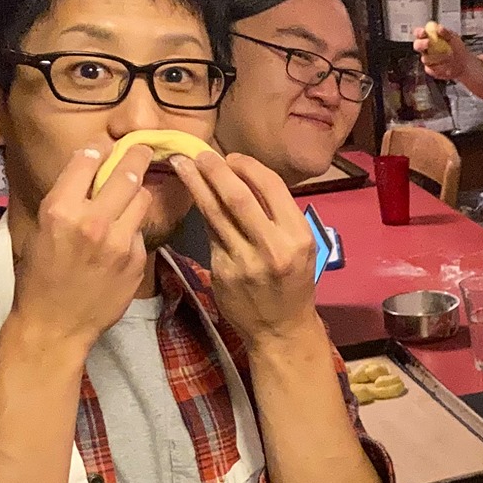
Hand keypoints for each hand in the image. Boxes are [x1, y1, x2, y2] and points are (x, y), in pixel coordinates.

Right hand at [10, 145, 153, 351]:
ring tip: (131, 195)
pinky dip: (133, 228)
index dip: (100, 150)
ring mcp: (119, 241)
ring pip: (142, 198)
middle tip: (142, 148)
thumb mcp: (41, 229)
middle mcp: (92, 221)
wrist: (54, 324)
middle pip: (127, 172)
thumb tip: (88, 169)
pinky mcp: (136, 259)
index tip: (107, 147)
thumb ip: (66, 199)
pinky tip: (122, 237)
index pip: (88, 160)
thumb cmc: (39, 276)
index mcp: (60, 209)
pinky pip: (141, 230)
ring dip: (138, 193)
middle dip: (137, 155)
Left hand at [171, 151, 316, 345]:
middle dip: (215, 170)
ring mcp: (245, 261)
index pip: (271, 187)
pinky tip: (191, 198)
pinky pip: (210, 234)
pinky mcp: (223, 272)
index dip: (248, 166)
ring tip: (182, 165)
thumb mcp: (300, 248)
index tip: (232, 157)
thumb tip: (244, 179)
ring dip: (196, 185)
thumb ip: (277, 217)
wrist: (281, 328)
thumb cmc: (292, 283)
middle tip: (199, 154)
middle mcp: (273, 246)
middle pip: (238, 196)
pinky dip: (200, 212)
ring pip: (215, 213)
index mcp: (297, 236)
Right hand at [414, 21, 470, 82]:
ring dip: (434, 57)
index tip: (423, 32)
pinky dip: (437, 68)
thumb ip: (446, 33)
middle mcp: (426, 49)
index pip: (420, 34)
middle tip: (428, 43)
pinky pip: (429, 69)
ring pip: (424, 58)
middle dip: (420, 44)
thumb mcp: (454, 39)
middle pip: (417, 46)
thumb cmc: (458, 49)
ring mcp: (427, 60)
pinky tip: (446, 67)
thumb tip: (439, 28)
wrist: (464, 64)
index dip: (419, 32)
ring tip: (448, 57)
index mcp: (429, 38)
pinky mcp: (430, 69)